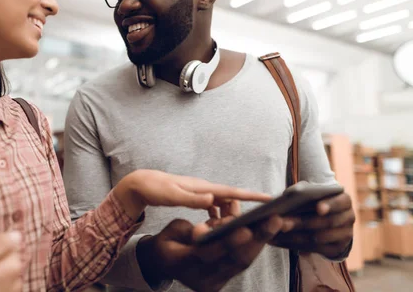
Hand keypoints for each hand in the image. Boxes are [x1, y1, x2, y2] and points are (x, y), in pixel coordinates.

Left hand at [113, 169, 271, 219]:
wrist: (143, 183)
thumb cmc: (156, 189)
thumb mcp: (173, 196)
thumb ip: (192, 199)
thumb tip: (212, 199)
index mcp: (203, 188)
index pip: (232, 191)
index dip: (251, 195)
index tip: (269, 198)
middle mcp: (205, 188)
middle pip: (232, 198)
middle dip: (241, 210)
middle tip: (243, 225)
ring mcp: (201, 192)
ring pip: (223, 203)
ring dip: (228, 215)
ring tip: (228, 228)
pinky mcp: (196, 196)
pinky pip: (214, 206)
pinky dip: (217, 215)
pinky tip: (215, 224)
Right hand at [137, 215, 285, 291]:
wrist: (164, 263)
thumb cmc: (167, 242)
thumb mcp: (171, 232)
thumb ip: (190, 230)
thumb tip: (207, 229)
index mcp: (181, 264)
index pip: (208, 254)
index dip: (227, 242)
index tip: (246, 229)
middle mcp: (201, 279)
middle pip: (233, 260)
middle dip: (257, 239)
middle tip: (274, 220)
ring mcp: (214, 282)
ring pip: (242, 262)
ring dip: (261, 240)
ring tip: (276, 222)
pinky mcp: (224, 279)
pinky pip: (242, 261)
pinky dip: (255, 244)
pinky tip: (268, 229)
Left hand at [271, 192, 354, 258]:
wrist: (328, 220)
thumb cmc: (314, 202)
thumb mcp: (310, 194)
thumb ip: (298, 192)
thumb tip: (276, 196)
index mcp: (344, 200)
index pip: (340, 202)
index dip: (330, 205)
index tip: (318, 208)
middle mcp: (349, 217)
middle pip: (326, 222)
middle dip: (303, 222)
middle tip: (283, 223)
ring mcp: (345, 235)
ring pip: (320, 237)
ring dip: (297, 236)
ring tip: (278, 233)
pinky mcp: (337, 249)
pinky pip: (316, 249)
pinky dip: (296, 245)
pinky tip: (280, 241)